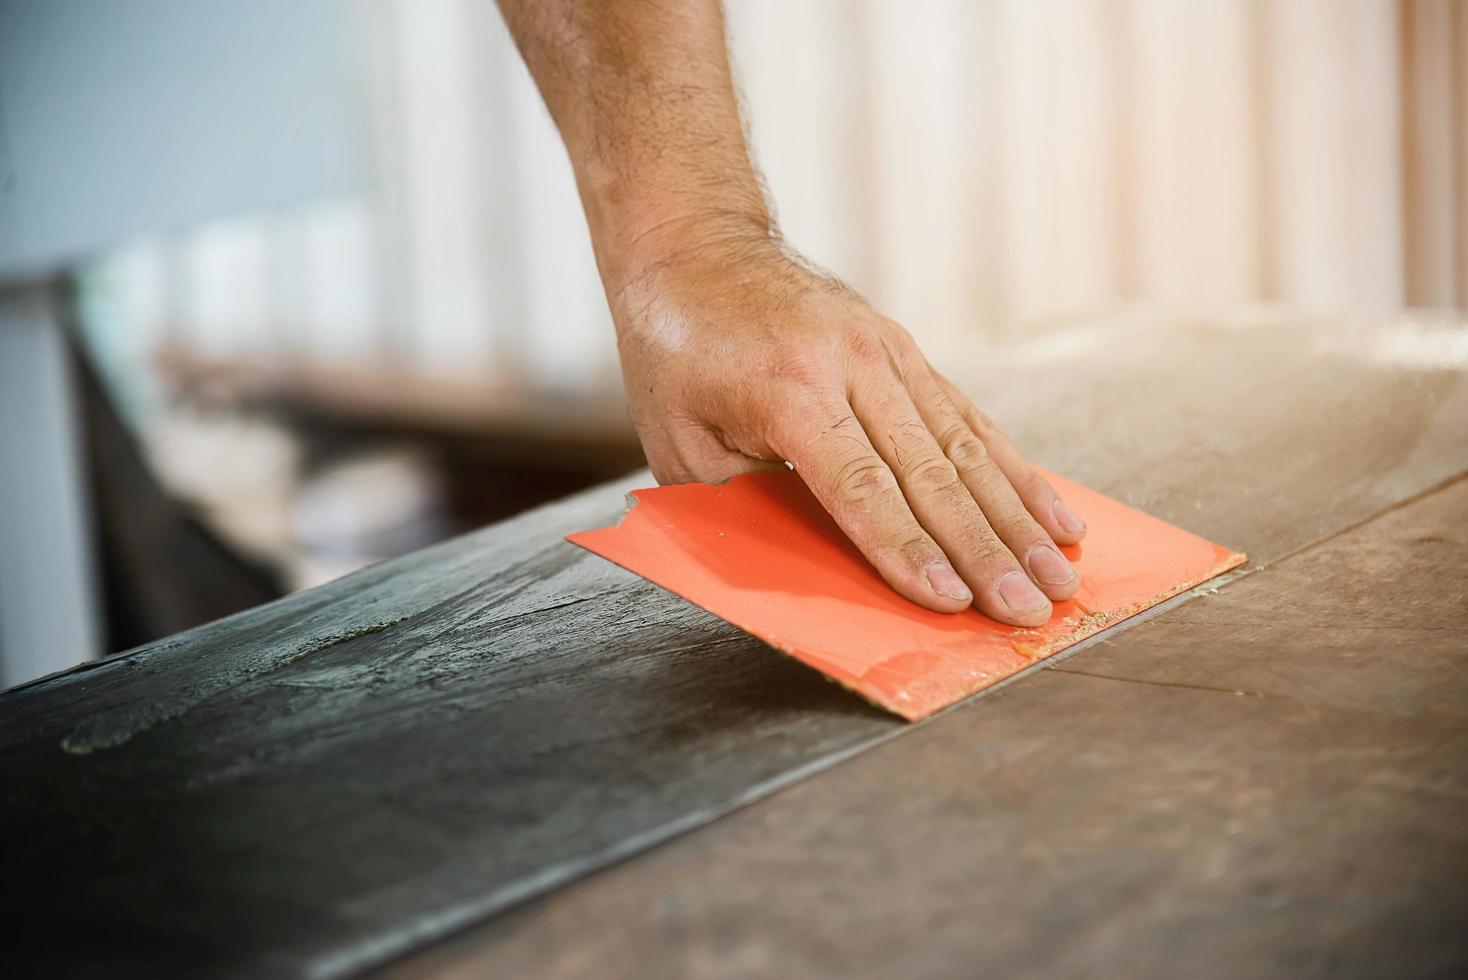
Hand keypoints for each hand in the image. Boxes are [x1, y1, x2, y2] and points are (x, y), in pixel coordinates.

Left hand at [609, 227, 1086, 625]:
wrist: (696, 244)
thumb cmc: (676, 356)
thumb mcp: (681, 441)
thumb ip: (741, 505)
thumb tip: (809, 573)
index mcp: (788, 391)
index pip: (861, 486)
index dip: (909, 549)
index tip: (954, 601)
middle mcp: (850, 364)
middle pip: (931, 473)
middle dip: (986, 550)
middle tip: (1031, 609)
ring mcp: (886, 350)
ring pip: (966, 447)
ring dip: (1018, 519)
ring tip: (1060, 575)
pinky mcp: (905, 348)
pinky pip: (969, 419)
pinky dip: (1016, 472)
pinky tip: (1057, 515)